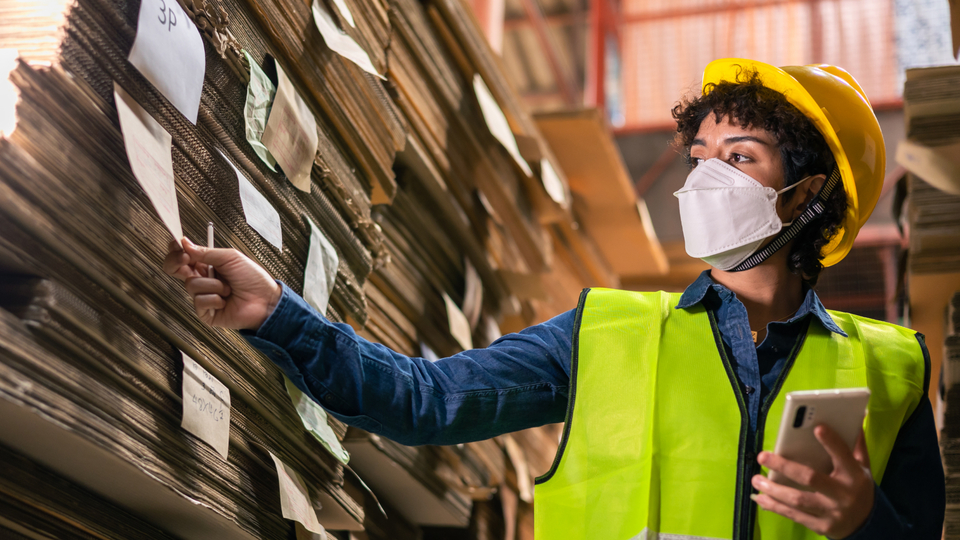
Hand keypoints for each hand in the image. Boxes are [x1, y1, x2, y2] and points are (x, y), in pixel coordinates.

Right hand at [163, 238, 281, 329]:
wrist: (266, 300)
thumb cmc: (253, 278)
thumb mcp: (230, 258)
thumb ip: (206, 252)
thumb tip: (185, 244)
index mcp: (207, 265)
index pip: (184, 257)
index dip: (176, 250)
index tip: (176, 243)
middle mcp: (202, 280)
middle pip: (175, 270)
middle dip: (177, 262)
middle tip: (186, 259)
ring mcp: (202, 297)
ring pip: (191, 285)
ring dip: (212, 285)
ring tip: (228, 288)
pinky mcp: (205, 313)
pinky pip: (199, 301)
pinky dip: (214, 299)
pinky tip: (225, 301)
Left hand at [752, 425, 874, 538]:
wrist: (868, 525)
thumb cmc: (859, 488)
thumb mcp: (863, 467)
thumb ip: (856, 444)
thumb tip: (857, 415)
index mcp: (854, 475)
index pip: (843, 456)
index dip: (831, 443)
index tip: (816, 427)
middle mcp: (843, 494)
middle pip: (811, 478)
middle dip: (785, 466)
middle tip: (762, 456)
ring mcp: (832, 512)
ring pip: (798, 500)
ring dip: (774, 490)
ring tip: (756, 478)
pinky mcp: (822, 526)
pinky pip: (795, 515)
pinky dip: (775, 507)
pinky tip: (760, 498)